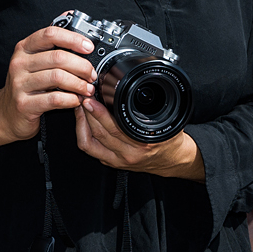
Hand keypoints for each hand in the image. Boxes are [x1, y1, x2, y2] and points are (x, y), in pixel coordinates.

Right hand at [0, 24, 97, 146]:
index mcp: (24, 48)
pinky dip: (71, 99)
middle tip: (92, 74)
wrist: (5, 112)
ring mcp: (20, 84)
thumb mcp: (33, 60)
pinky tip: (76, 100)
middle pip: (58, 57)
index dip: (73, 39)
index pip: (50, 34)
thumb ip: (51, 42)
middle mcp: (19, 63)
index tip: (89, 47)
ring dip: (79, 84)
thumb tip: (69, 15)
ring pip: (58, 77)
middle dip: (82, 66)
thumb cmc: (25, 84)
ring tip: (87, 89)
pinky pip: (54, 99)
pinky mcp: (24, 104)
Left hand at [74, 96, 201, 180]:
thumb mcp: (167, 122)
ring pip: (89, 143)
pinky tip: (82, 121)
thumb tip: (138, 88)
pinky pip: (90, 149)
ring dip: (81, 123)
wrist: (173, 161)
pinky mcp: (111, 163)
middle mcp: (128, 154)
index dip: (98, 113)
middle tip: (82, 97)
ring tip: (79, 107)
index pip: (114, 128)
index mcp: (142, 144)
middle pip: (98, 133)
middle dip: (86, 113)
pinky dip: (83, 133)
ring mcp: (117, 160)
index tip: (91, 98)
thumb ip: (154, 109)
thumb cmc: (170, 141)